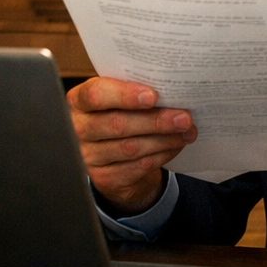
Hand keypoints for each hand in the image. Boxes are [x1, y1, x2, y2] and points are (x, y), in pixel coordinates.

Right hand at [67, 77, 197, 215]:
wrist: (113, 152)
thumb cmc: (120, 112)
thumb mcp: (120, 96)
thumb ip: (137, 89)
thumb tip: (174, 88)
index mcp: (79, 100)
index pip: (95, 95)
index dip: (124, 95)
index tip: (153, 96)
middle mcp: (78, 129)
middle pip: (117, 124)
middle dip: (156, 120)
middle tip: (184, 117)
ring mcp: (88, 156)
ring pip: (130, 148)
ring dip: (164, 139)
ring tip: (187, 131)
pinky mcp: (104, 178)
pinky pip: (137, 167)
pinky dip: (161, 154)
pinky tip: (176, 145)